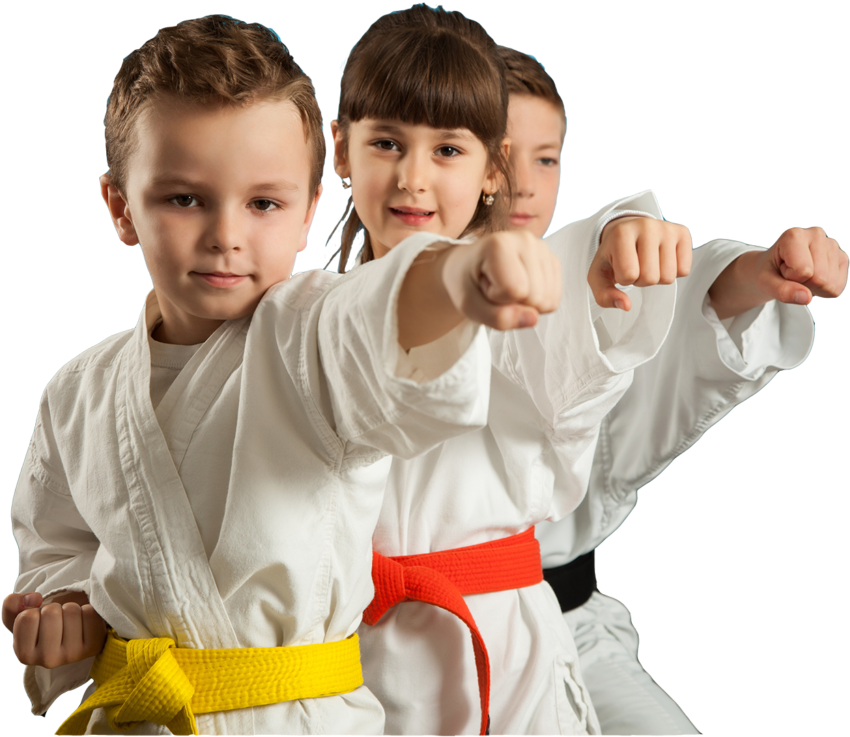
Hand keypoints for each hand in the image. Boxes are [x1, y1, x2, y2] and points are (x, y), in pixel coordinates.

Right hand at [3, 591, 106, 667]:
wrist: (71, 634)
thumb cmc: (42, 625)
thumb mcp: (19, 616)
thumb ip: (12, 604)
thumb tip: (34, 599)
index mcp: (25, 654)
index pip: (28, 617)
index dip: (34, 611)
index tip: (38, 622)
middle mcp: (48, 660)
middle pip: (51, 612)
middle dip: (54, 608)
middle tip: (56, 621)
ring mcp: (73, 655)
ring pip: (72, 610)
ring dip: (71, 609)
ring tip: (69, 622)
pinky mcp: (94, 646)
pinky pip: (91, 613)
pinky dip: (87, 610)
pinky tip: (83, 623)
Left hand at [444, 230, 560, 329]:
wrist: (469, 267)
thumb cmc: (466, 284)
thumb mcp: (469, 306)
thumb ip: (497, 317)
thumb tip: (533, 319)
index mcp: (499, 244)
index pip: (515, 290)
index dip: (497, 299)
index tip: (483, 285)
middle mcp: (526, 240)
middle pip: (535, 297)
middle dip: (512, 302)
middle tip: (494, 287)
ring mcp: (542, 248)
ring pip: (547, 300)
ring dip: (525, 303)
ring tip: (505, 286)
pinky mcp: (552, 260)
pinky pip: (553, 300)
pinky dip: (536, 302)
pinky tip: (520, 286)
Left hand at [590, 216, 691, 309]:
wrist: (627, 232)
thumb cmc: (613, 255)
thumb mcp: (599, 276)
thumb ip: (604, 296)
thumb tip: (626, 306)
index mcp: (621, 233)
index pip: (629, 275)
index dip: (624, 279)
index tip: (621, 267)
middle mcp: (646, 225)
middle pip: (650, 277)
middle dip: (641, 280)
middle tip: (636, 266)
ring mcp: (667, 228)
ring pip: (668, 276)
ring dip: (657, 277)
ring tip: (648, 263)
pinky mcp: (683, 232)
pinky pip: (684, 270)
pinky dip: (673, 272)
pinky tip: (662, 260)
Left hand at [757, 225, 846, 303]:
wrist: (775, 266)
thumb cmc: (769, 271)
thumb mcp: (765, 282)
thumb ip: (782, 290)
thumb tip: (806, 298)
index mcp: (794, 235)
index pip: (803, 271)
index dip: (790, 278)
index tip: (782, 269)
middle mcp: (816, 234)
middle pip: (819, 279)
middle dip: (803, 284)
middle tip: (791, 274)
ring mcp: (832, 245)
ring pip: (830, 285)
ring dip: (812, 287)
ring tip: (800, 274)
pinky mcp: (842, 257)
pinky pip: (837, 288)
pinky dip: (823, 290)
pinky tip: (812, 277)